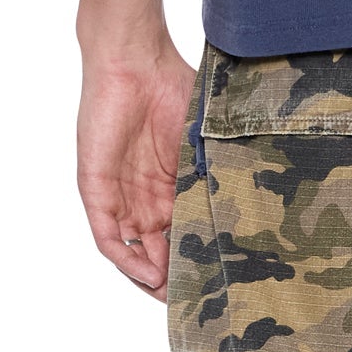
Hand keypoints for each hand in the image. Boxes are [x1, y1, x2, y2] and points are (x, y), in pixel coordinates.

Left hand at [77, 41, 197, 299]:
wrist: (132, 59)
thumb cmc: (170, 83)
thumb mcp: (201, 131)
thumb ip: (216, 160)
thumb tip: (255, 189)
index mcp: (169, 178)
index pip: (181, 225)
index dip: (196, 249)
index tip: (219, 271)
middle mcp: (143, 191)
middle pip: (157, 244)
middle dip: (173, 271)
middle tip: (196, 293)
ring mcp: (118, 191)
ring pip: (133, 247)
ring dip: (149, 273)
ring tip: (171, 293)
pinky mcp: (95, 189)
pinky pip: (107, 235)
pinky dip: (125, 257)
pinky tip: (145, 273)